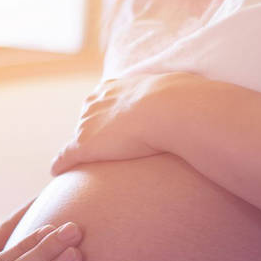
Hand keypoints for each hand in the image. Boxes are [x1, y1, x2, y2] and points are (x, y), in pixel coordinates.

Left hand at [51, 73, 200, 174]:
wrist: (169, 108)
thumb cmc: (179, 101)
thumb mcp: (177, 91)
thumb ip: (179, 98)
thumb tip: (203, 99)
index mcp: (113, 87)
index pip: (101, 102)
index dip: (106, 118)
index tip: (111, 130)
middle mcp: (95, 102)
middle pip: (86, 121)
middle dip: (90, 134)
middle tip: (99, 151)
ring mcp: (87, 124)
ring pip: (76, 140)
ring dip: (77, 153)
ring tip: (79, 168)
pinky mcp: (83, 146)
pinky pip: (65, 158)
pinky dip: (61, 165)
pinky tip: (57, 174)